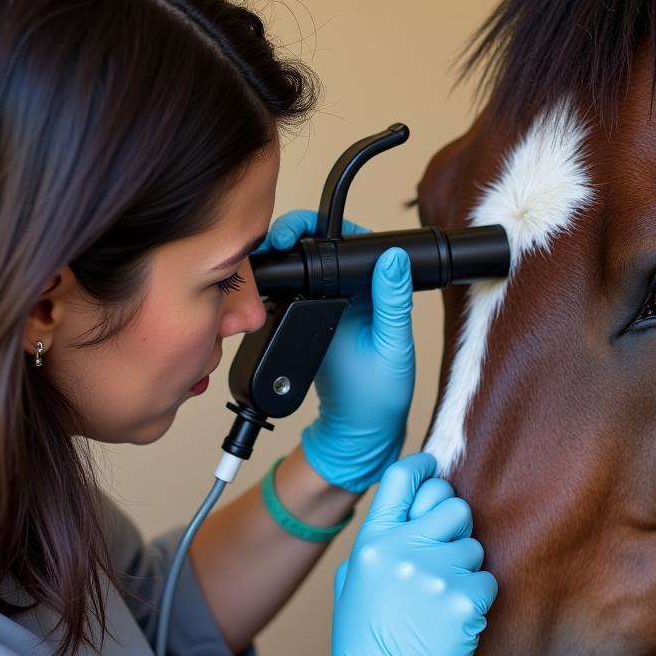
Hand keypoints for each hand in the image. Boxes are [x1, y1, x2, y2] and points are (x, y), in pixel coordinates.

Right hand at [254, 209, 414, 492]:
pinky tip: (261, 283)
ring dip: (282, 255)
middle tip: (276, 239)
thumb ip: (392, 302)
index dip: (328, 225)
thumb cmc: (380, 395)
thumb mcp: (392, 346)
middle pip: (321, 245)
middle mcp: (352, 291)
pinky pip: (287, 292)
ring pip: (301, 266)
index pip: (354, 241)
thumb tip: (395, 258)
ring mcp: (326, 305)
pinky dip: (272, 284)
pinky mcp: (304, 321)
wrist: (352, 430)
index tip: (304, 229)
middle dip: (295, 233)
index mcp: (377, 290)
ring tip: (266, 253)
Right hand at [307, 452, 498, 655]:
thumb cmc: (365, 640)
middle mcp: (403, 549)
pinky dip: (475, 597)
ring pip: (473, 545)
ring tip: (440, 597)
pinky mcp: (463, 600)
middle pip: (452, 504)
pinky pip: (487, 579)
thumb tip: (413, 506)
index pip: (402, 479)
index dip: (424, 469)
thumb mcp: (354, 580)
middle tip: (444, 549)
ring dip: (464, 566)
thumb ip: (381, 538)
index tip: (435, 471)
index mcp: (373, 541)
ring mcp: (435, 574)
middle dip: (454, 523)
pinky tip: (453, 616)